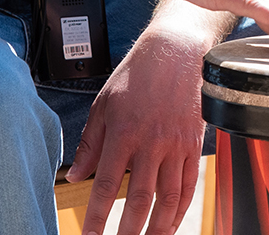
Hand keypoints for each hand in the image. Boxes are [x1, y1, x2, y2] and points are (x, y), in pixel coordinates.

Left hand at [67, 26, 210, 234]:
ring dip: (158, 228)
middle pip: (141, 200)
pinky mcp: (194, 145)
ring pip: (169, 198)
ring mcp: (176, 146)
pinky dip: (181, 209)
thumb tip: (74, 178)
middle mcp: (151, 142)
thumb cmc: (137, 75)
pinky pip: (189, 185)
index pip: (108, 185)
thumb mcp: (103, 105)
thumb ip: (90, 144)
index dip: (98, 217)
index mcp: (124, 132)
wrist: (176, 52)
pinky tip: (171, 223)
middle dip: (129, 231)